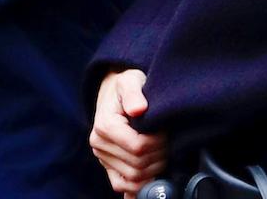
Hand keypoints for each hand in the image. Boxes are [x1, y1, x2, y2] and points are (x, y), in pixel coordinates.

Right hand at [90, 69, 167, 196]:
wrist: (115, 92)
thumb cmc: (126, 85)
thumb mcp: (131, 80)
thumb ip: (134, 92)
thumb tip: (138, 109)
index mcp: (105, 125)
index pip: (138, 146)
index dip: (158, 141)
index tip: (165, 130)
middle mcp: (99, 144)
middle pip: (137, 165)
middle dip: (159, 155)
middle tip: (167, 140)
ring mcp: (103, 158)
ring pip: (133, 179)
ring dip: (154, 169)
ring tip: (162, 151)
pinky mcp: (108, 167)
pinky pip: (122, 186)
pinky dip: (139, 185)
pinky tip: (151, 175)